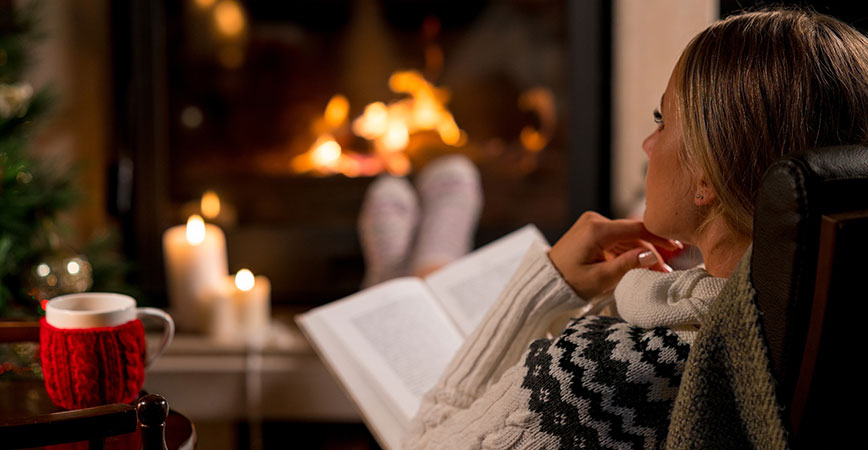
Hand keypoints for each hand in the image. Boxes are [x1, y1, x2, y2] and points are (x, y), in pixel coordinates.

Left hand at [548, 211, 681, 298]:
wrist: (545, 281)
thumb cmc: (569, 282)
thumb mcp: (600, 278)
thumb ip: (626, 265)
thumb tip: (652, 255)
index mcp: (596, 230)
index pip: (637, 228)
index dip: (659, 237)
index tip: (677, 246)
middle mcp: (595, 221)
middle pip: (633, 233)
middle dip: (651, 251)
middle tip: (667, 269)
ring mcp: (592, 224)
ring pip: (626, 237)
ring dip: (641, 252)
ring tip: (657, 271)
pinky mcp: (591, 231)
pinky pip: (616, 239)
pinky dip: (628, 251)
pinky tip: (640, 264)